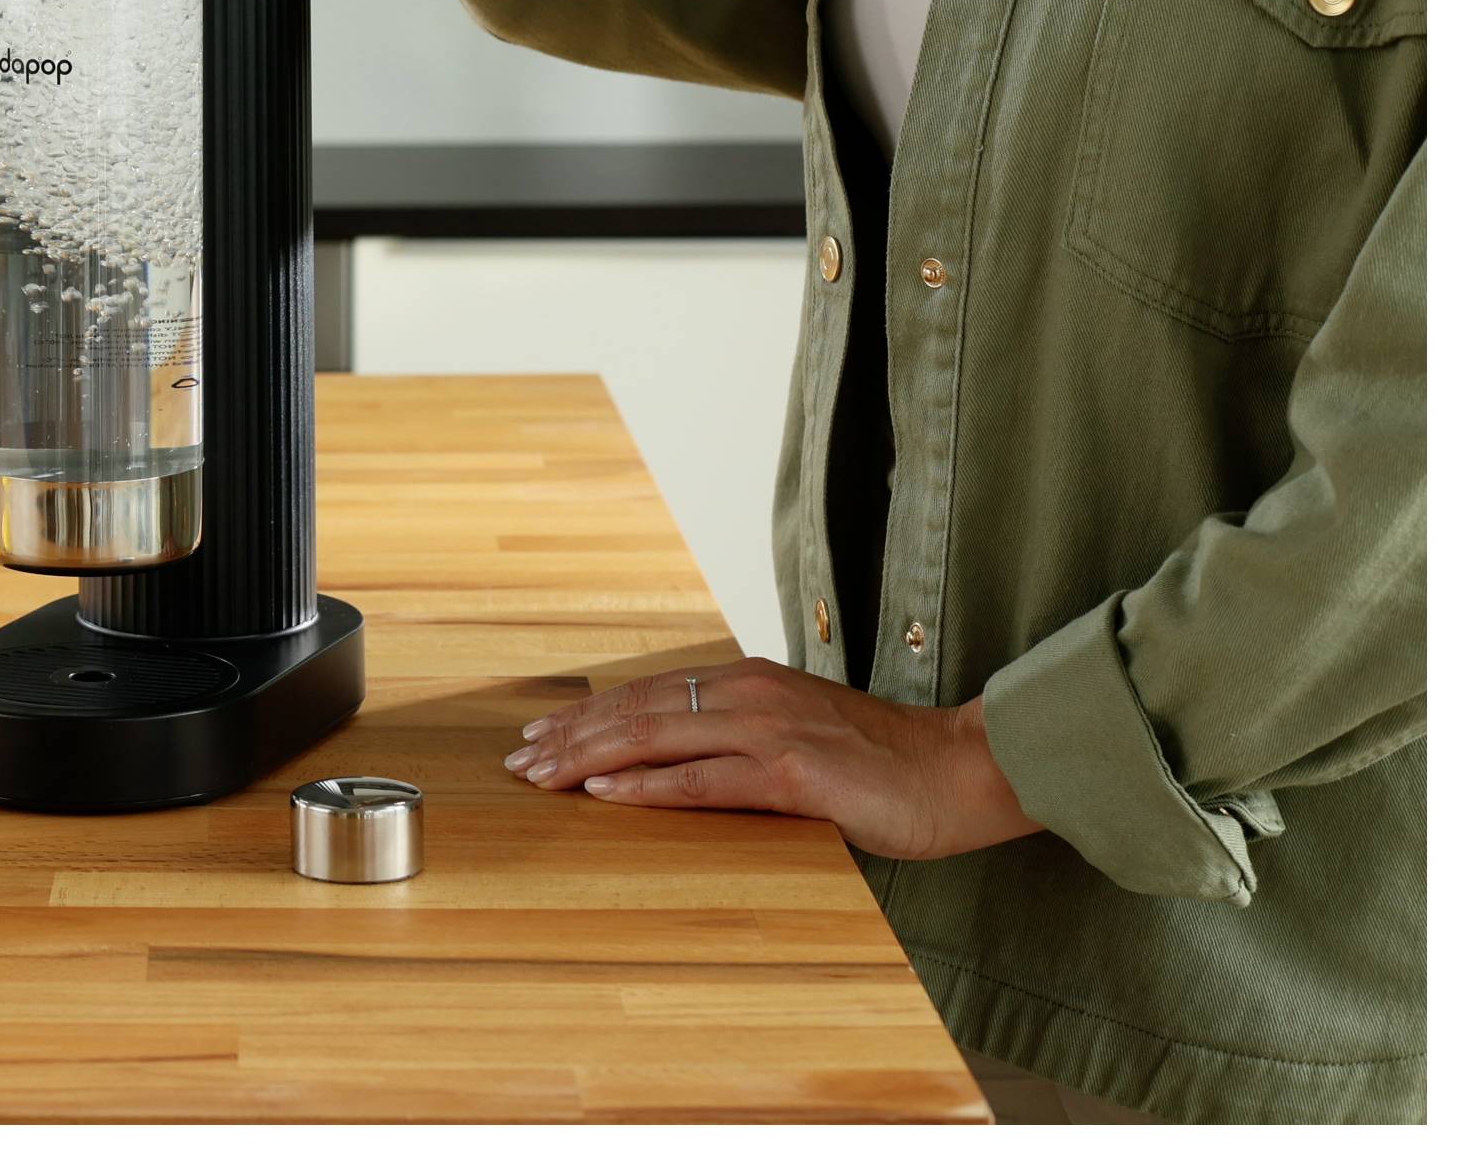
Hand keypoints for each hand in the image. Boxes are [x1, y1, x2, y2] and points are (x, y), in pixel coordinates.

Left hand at [501, 658, 1043, 860]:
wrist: (963, 771)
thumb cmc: (884, 766)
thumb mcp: (799, 743)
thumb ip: (742, 747)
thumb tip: (681, 767)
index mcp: (748, 683)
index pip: (646, 694)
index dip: (587, 716)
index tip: (538, 736)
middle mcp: (750, 694)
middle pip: (635, 710)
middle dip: (568, 735)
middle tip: (516, 760)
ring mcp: (769, 729)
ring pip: (655, 737)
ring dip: (587, 758)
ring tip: (537, 775)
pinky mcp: (793, 772)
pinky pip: (703, 780)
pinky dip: (647, 787)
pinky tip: (603, 796)